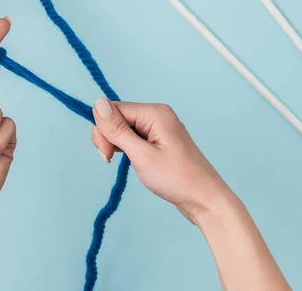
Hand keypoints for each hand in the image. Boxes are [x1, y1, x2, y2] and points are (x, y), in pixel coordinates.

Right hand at [91, 99, 290, 290]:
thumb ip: (117, 130)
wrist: (204, 198)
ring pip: (123, 127)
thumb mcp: (141, 155)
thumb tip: (97, 102)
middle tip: (110, 160)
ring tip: (127, 162)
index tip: (106, 155)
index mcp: (154, 112)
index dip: (104, 130)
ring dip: (116, 144)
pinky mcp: (159, 140)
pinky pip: (134, 136)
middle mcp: (157, 114)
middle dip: (108, 137)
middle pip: (117, 116)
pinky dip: (127, 148)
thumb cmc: (176, 179)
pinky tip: (131, 160)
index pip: (113, 109)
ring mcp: (159, 127)